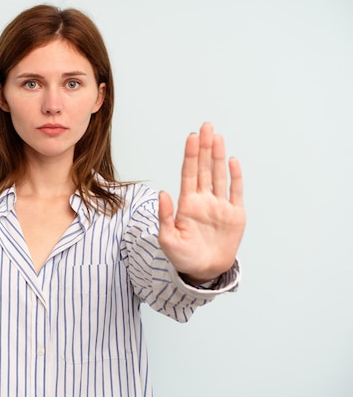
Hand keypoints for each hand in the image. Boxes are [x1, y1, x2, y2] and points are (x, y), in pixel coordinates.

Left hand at [158, 123, 245, 283]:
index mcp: (188, 204)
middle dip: (205, 148)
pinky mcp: (235, 215)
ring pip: (219, 175)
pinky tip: (232, 161)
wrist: (204, 271)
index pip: (189, 174)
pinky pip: (236, 192)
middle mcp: (204, 200)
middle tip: (206, 126)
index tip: (192, 137)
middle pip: (205, 168)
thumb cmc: (183, 256)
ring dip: (218, 156)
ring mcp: (220, 206)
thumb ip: (165, 216)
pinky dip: (235, 177)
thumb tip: (163, 194)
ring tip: (217, 136)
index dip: (191, 155)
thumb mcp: (168, 239)